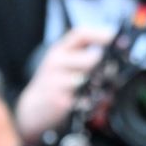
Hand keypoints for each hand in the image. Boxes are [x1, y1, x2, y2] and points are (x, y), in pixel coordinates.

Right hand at [15, 26, 112, 143]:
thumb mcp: (61, 65)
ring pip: (90, 78)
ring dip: (101, 85)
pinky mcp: (60, 101)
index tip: (115, 38)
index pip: (80, 34)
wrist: (30, 111)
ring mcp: (57, 82)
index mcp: (58, 51)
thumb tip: (112, 55)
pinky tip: (92, 102)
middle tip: (113, 72)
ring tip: (103, 91)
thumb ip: (82, 55)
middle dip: (105, 66)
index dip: (101, 34)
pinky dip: (93, 101)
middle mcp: (56, 63)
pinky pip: (85, 98)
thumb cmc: (52, 86)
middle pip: (91, 57)